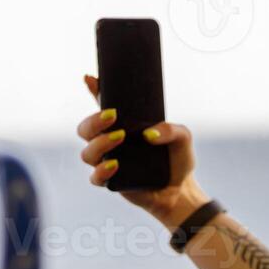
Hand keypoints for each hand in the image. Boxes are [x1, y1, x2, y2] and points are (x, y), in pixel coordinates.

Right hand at [76, 73, 206, 229]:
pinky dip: (101, 170)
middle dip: (93, 121)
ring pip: (87, 152)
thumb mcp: (183, 138)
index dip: (94, 90)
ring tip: (119, 138)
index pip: (103, 105)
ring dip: (99, 143)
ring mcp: (108, 162)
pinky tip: (114, 164)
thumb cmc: (178, 159)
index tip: (91, 79)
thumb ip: (171, 130)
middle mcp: (110, 142)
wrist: (181, 190)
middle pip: (85, 129)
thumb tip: (148, 133)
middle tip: (113, 116)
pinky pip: (95, 178)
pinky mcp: (111, 182)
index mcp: (123, 125)